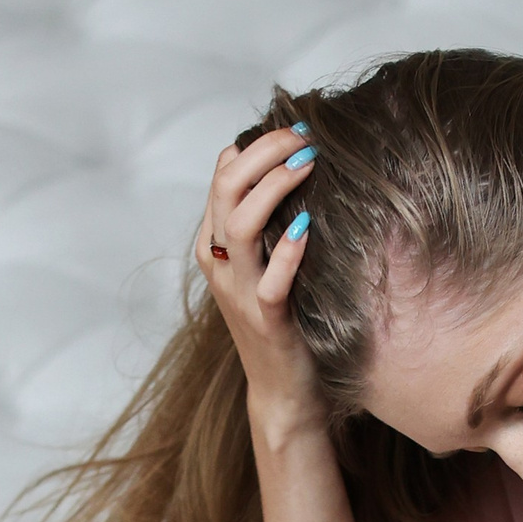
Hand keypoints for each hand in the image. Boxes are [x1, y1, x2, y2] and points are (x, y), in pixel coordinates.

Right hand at [196, 124, 322, 435]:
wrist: (282, 391)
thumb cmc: (281, 318)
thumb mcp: (263, 262)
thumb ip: (261, 219)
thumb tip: (275, 162)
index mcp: (214, 244)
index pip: (222, 176)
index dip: (257, 146)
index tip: (296, 131)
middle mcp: (220, 264)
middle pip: (227, 189)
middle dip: (265, 153)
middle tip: (304, 137)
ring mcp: (240, 293)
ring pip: (241, 225)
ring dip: (274, 187)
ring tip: (308, 164)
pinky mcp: (267, 321)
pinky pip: (270, 282)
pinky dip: (288, 252)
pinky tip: (308, 227)